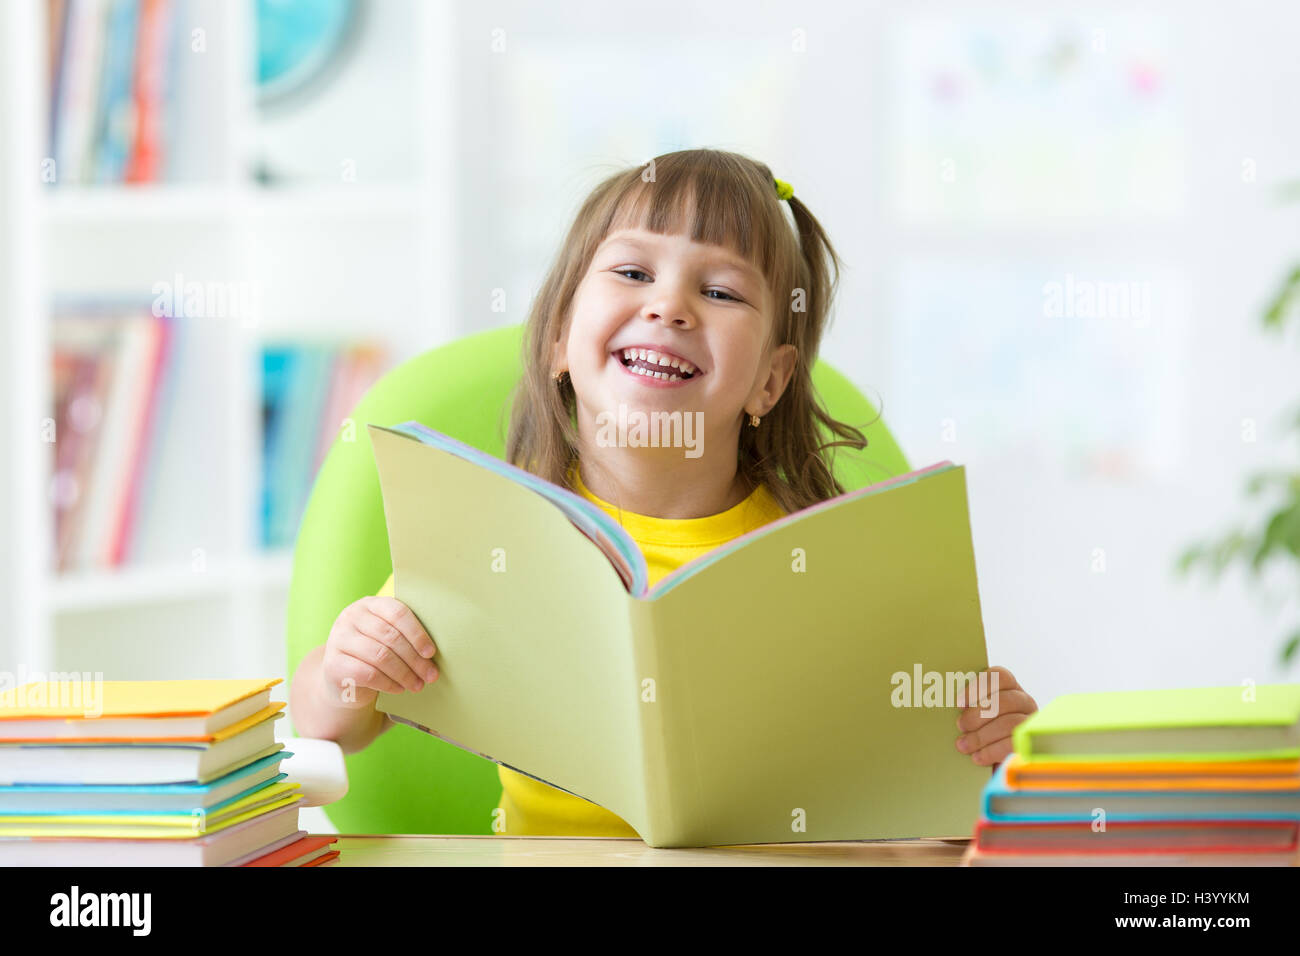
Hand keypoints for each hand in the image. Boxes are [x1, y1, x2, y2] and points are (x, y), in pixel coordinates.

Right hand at [321, 596, 438, 708]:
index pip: (397, 612)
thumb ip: (405, 634)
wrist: (343, 679)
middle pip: (390, 636)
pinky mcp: (333, 664)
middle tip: (431, 675)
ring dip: (405, 673)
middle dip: (415, 659)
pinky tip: (399, 689)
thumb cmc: (375, 654)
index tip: (431, 652)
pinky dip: (389, 683)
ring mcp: (339, 640)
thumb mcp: (387, 638)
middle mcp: (350, 617)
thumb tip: (435, 651)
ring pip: (380, 656)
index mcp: (369, 604)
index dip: (417, 633)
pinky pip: (368, 674)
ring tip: (418, 685)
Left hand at [954, 665, 1036, 768]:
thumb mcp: (975, 713)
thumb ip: (968, 705)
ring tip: (963, 745)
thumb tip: (951, 706)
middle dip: (977, 715)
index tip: (959, 703)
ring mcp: (1031, 723)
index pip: (999, 676)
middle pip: (1004, 701)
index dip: (978, 687)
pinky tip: (977, 757)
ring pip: (1010, 723)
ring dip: (982, 736)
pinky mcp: (1032, 744)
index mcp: (1009, 687)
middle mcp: (1024, 701)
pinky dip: (992, 751)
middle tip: (960, 726)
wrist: (1002, 758)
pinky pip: (1013, 745)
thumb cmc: (981, 728)